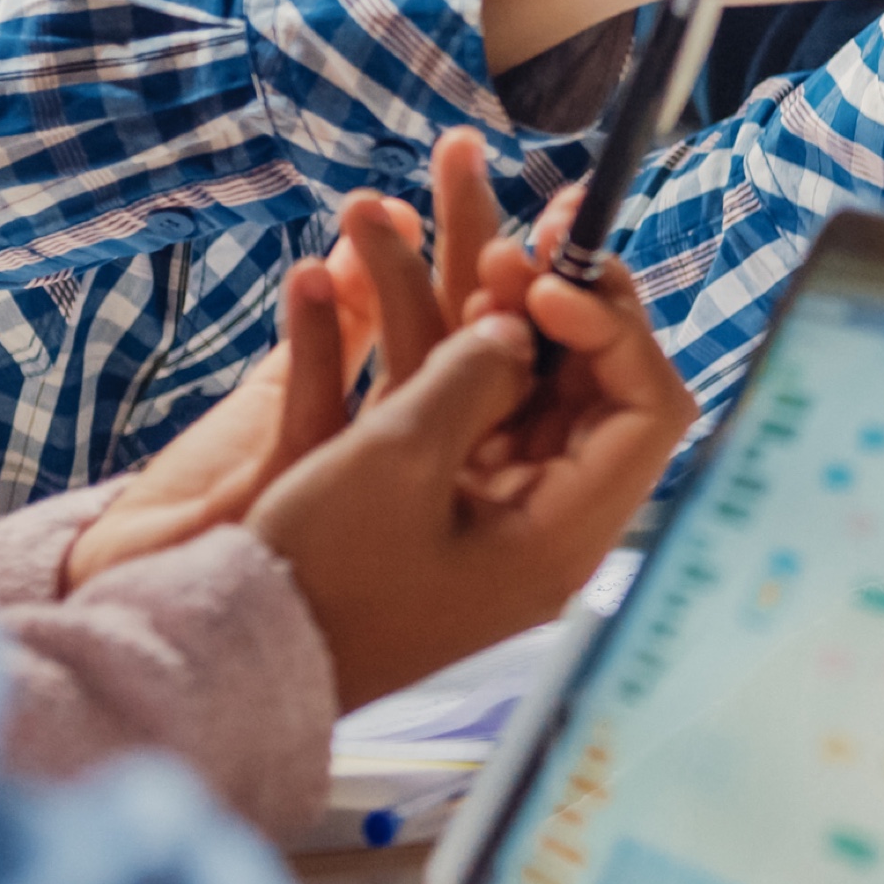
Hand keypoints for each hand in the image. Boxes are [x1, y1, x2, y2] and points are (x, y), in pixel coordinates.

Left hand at [61, 130, 509, 589]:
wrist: (149, 592)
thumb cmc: (226, 501)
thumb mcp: (297, 388)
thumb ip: (348, 317)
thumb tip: (394, 220)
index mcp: (429, 443)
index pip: (491, 341)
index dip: (504, 269)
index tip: (509, 196)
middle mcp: (422, 478)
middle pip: (471, 349)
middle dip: (474, 247)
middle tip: (464, 156)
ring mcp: (373, 502)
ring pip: (410, 379)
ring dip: (391, 281)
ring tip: (369, 205)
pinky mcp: (304, 509)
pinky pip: (320, 418)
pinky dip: (316, 341)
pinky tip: (307, 276)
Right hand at [248, 173, 697, 708]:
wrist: (237, 653)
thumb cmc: (318, 572)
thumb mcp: (394, 458)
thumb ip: (472, 375)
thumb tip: (519, 328)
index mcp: (560, 533)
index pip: (646, 412)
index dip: (613, 329)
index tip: (546, 282)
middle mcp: (546, 522)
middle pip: (594, 388)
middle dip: (562, 300)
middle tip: (523, 236)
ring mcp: (498, 510)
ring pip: (531, 385)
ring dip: (504, 307)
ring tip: (478, 231)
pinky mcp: (447, 499)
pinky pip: (475, 406)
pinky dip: (458, 346)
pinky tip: (436, 285)